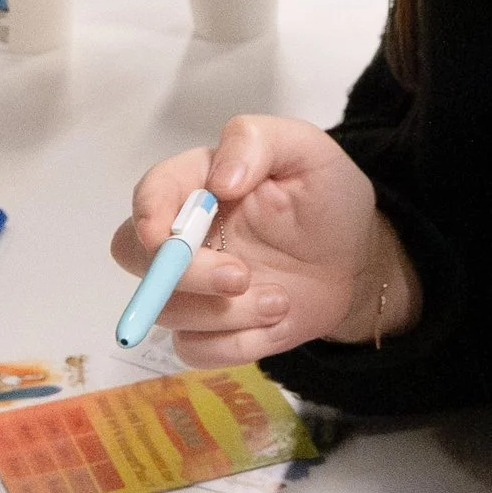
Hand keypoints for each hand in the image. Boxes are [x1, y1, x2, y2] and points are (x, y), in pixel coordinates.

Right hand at [112, 118, 411, 364]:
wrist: (356, 259)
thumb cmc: (327, 199)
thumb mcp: (306, 150)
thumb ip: (256, 142)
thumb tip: (219, 181)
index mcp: (198, 186)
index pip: (150, 193)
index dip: (148, 212)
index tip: (170, 235)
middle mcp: (185, 237)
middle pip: (136, 256)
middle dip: (182, 273)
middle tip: (241, 277)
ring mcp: (193, 287)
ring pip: (167, 311)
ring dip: (225, 314)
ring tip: (280, 300)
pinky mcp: (210, 328)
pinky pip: (194, 350)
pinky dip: (235, 345)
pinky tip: (273, 324)